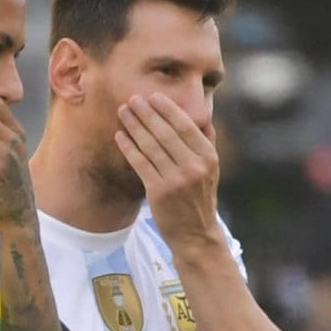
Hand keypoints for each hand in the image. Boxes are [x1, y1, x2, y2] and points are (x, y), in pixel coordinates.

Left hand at [114, 93, 221, 252]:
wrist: (195, 234)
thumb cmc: (199, 197)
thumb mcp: (211, 169)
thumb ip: (206, 142)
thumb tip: (202, 113)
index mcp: (208, 157)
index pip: (186, 126)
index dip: (168, 110)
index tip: (153, 96)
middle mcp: (195, 167)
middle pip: (166, 133)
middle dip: (147, 113)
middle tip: (133, 99)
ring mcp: (176, 180)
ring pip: (151, 146)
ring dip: (135, 126)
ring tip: (123, 111)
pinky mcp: (159, 192)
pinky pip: (140, 163)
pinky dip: (129, 147)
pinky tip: (119, 136)